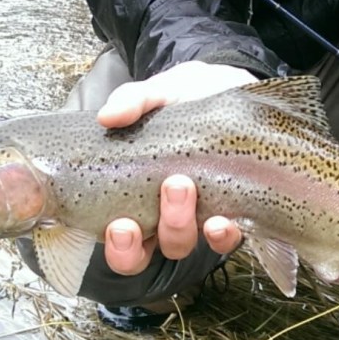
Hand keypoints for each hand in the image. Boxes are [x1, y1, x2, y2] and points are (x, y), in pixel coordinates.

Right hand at [98, 61, 252, 274]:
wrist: (229, 86)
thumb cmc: (184, 97)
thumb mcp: (158, 92)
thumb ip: (133, 100)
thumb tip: (107, 116)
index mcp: (134, 193)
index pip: (118, 238)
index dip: (116, 246)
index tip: (118, 226)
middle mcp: (161, 213)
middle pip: (143, 253)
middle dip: (138, 243)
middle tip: (148, 205)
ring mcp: (195, 213)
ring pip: (180, 244)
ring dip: (178, 225)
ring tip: (183, 186)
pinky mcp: (231, 209)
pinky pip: (225, 238)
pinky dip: (221, 235)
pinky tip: (221, 221)